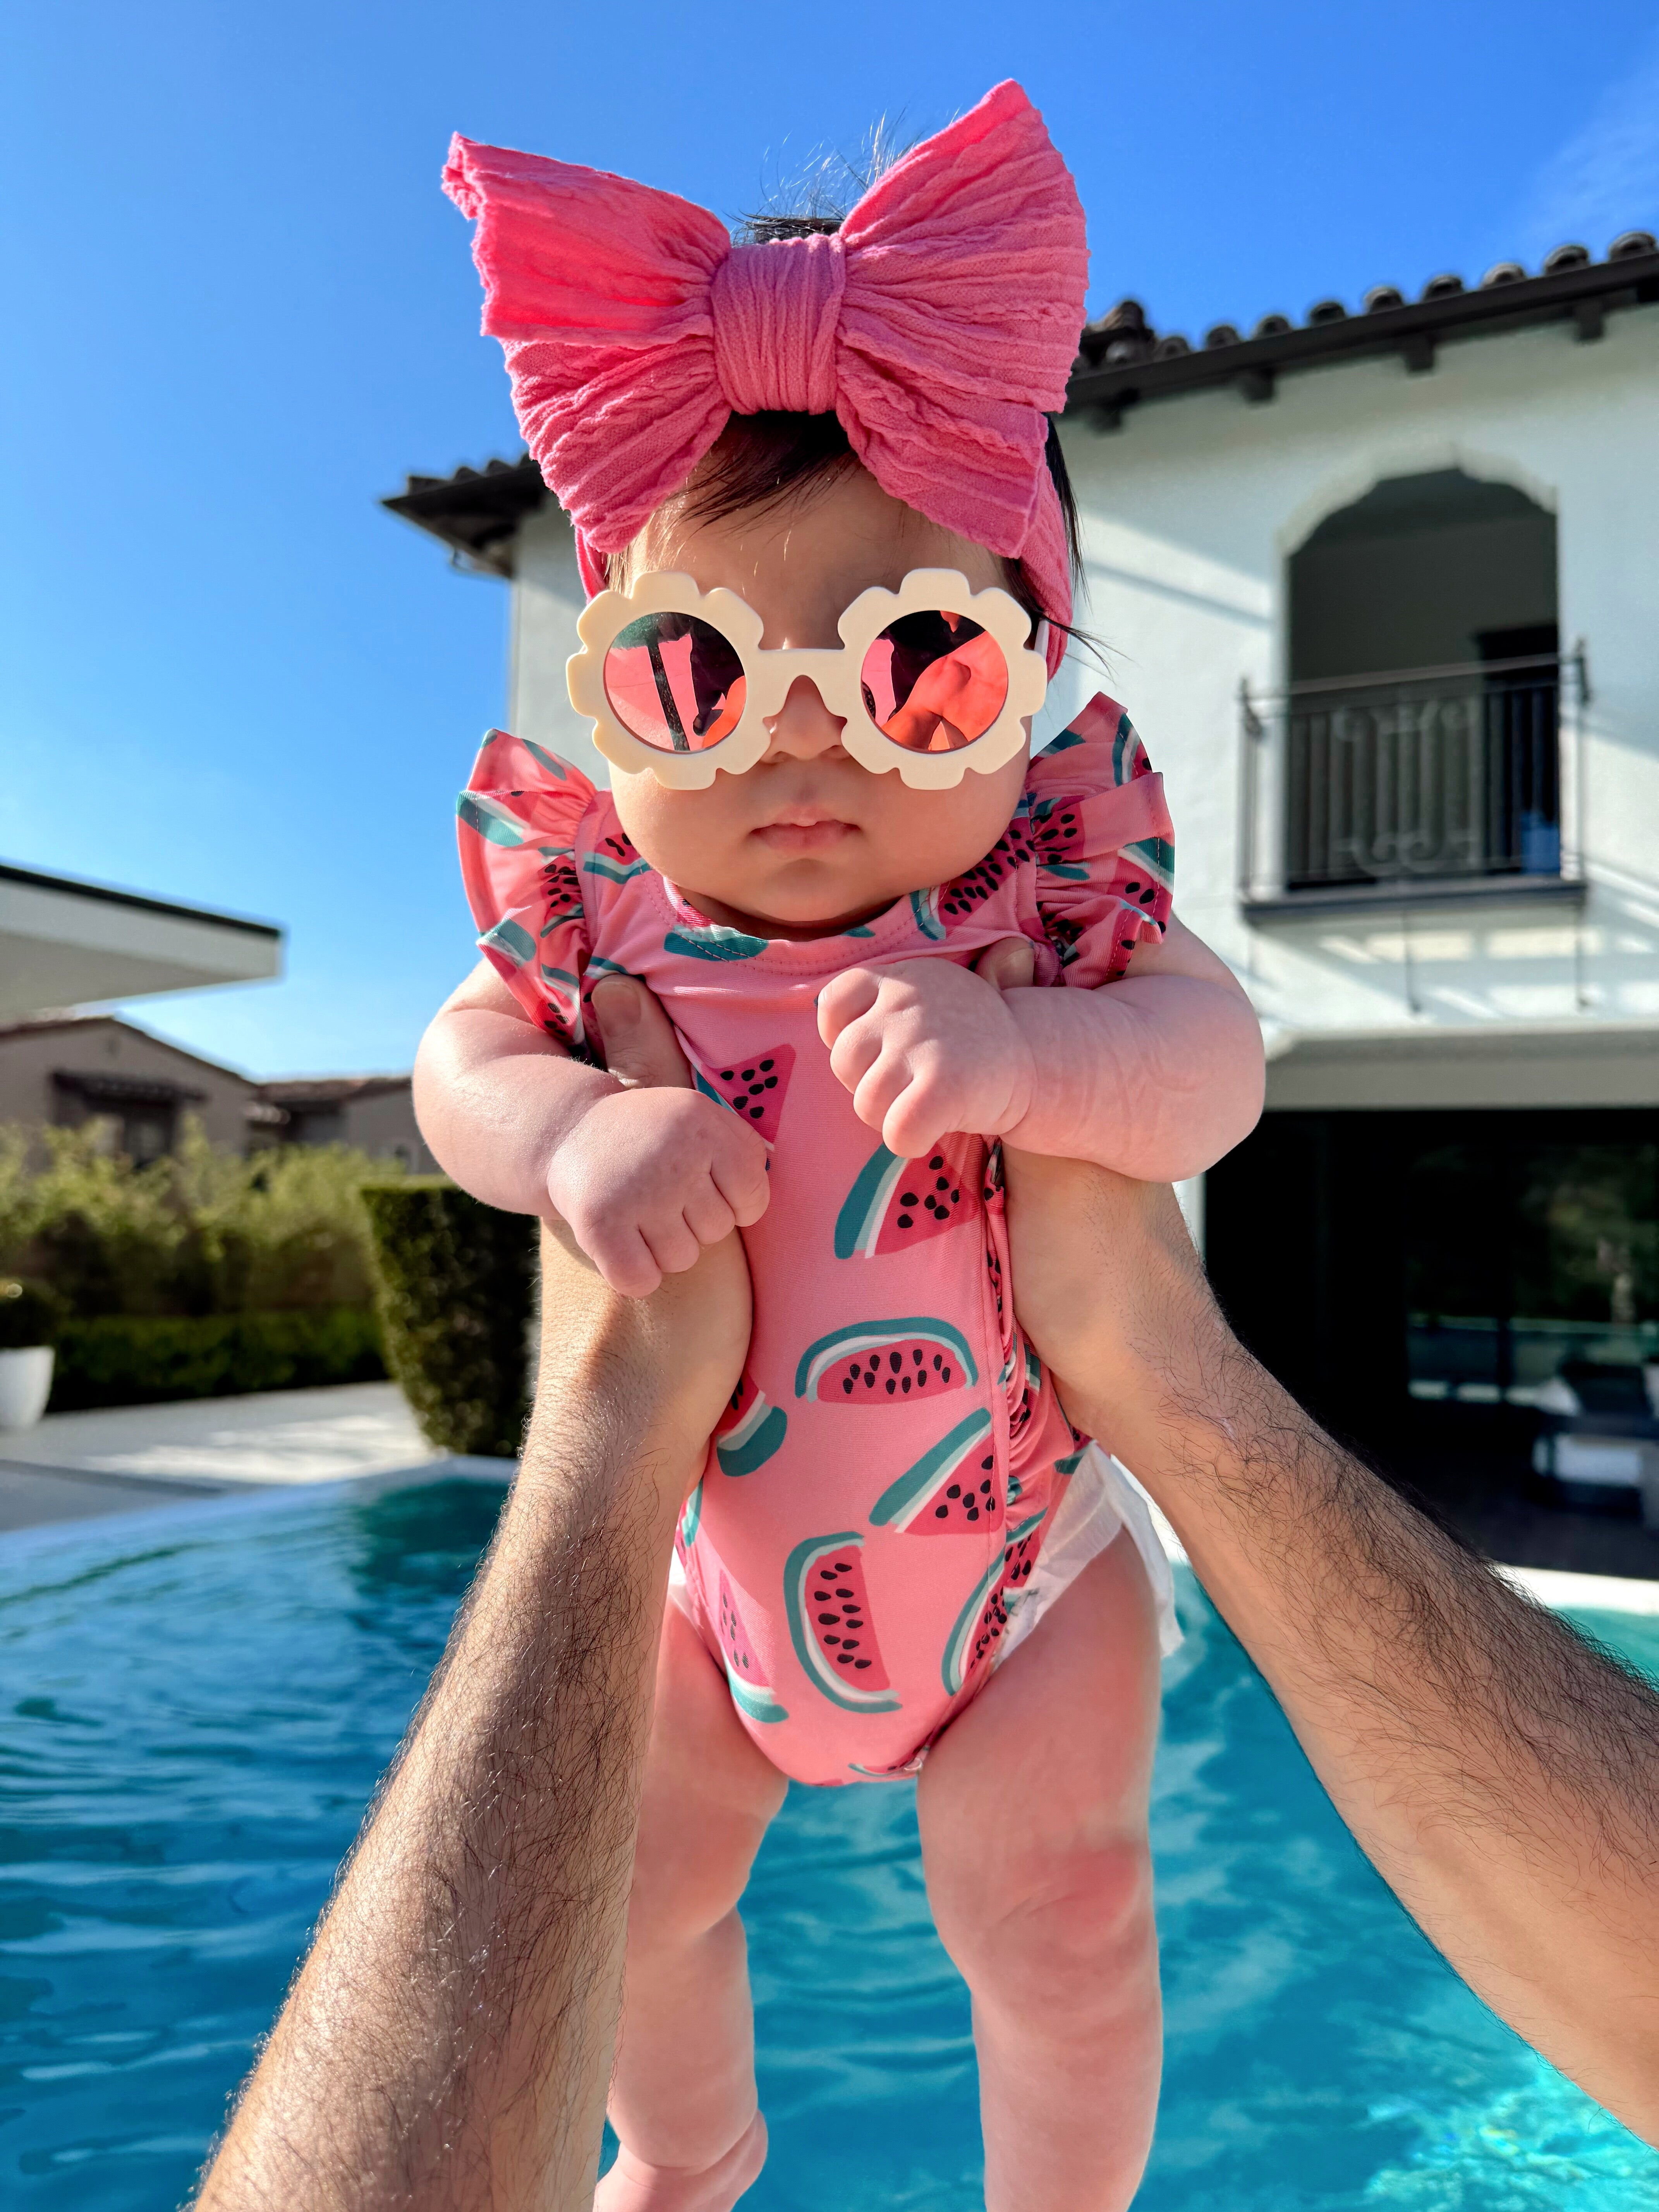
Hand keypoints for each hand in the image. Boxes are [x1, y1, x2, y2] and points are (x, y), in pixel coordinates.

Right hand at [544, 978, 770, 1298]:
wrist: (561, 1129)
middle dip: (690, 1224)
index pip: (754, 1201)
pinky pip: (641, 1280)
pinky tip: (615, 1241)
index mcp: (704, 1123)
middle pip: (716, 1232)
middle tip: (654, 1193)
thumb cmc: (645, 1137)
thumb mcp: (697, 1121)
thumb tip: (774, 1187)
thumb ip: (740, 1150)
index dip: (730, 1203)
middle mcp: (675, 1152)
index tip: (700, 1184)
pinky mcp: (600, 1223)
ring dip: (658, 1248)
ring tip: (634, 1210)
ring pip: (680, 1260)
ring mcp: (638, 1188)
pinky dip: (630, 1273)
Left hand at [817, 955, 1037, 1156]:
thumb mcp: (932, 997)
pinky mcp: (942, 1085)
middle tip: (912, 1086)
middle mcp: (906, 1001)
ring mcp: (921, 1041)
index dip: (845, 1038)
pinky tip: (936, 1128)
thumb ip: (884, 1003)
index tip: (879, 1053)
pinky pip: (895, 1132)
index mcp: (899, 977)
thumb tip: (825, 1018)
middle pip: (843, 1062)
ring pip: (865, 1102)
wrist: (1041, 1060)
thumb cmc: (974, 1041)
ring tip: (926, 1104)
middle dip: (869, 1085)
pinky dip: (911, 1142)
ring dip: (890, 1117)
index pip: (831, 1004)